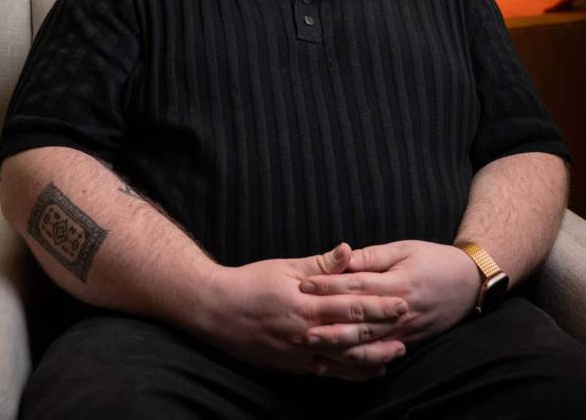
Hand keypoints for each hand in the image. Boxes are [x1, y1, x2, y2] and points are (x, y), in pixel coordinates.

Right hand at [204, 243, 407, 381]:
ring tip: (397, 352)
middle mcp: (305, 332)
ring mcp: (299, 353)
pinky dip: (351, 373)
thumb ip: (320, 265)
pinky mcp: (293, 366)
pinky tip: (369, 370)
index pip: (350, 305)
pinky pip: (328, 373)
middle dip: (383, 329)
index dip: (378, 305)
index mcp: (304, 304)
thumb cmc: (250, 283)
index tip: (401, 300)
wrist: (216, 311)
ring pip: (344, 359)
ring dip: (373, 357)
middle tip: (408, 323)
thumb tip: (349, 251)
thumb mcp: (284, 267)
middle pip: (353, 334)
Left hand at [299, 240, 480, 373]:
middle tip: (300, 326)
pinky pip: (380, 355)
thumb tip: (344, 257)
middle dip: (328, 324)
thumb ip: (373, 256)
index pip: (357, 285)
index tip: (304, 284)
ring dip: (339, 348)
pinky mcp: (408, 342)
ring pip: (368, 343)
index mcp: (398, 282)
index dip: (329, 285)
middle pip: (359, 320)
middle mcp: (401, 311)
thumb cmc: (434, 259)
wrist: (469, 283)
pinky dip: (358, 362)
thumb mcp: (404, 249)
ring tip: (313, 350)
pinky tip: (339, 364)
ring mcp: (405, 331)